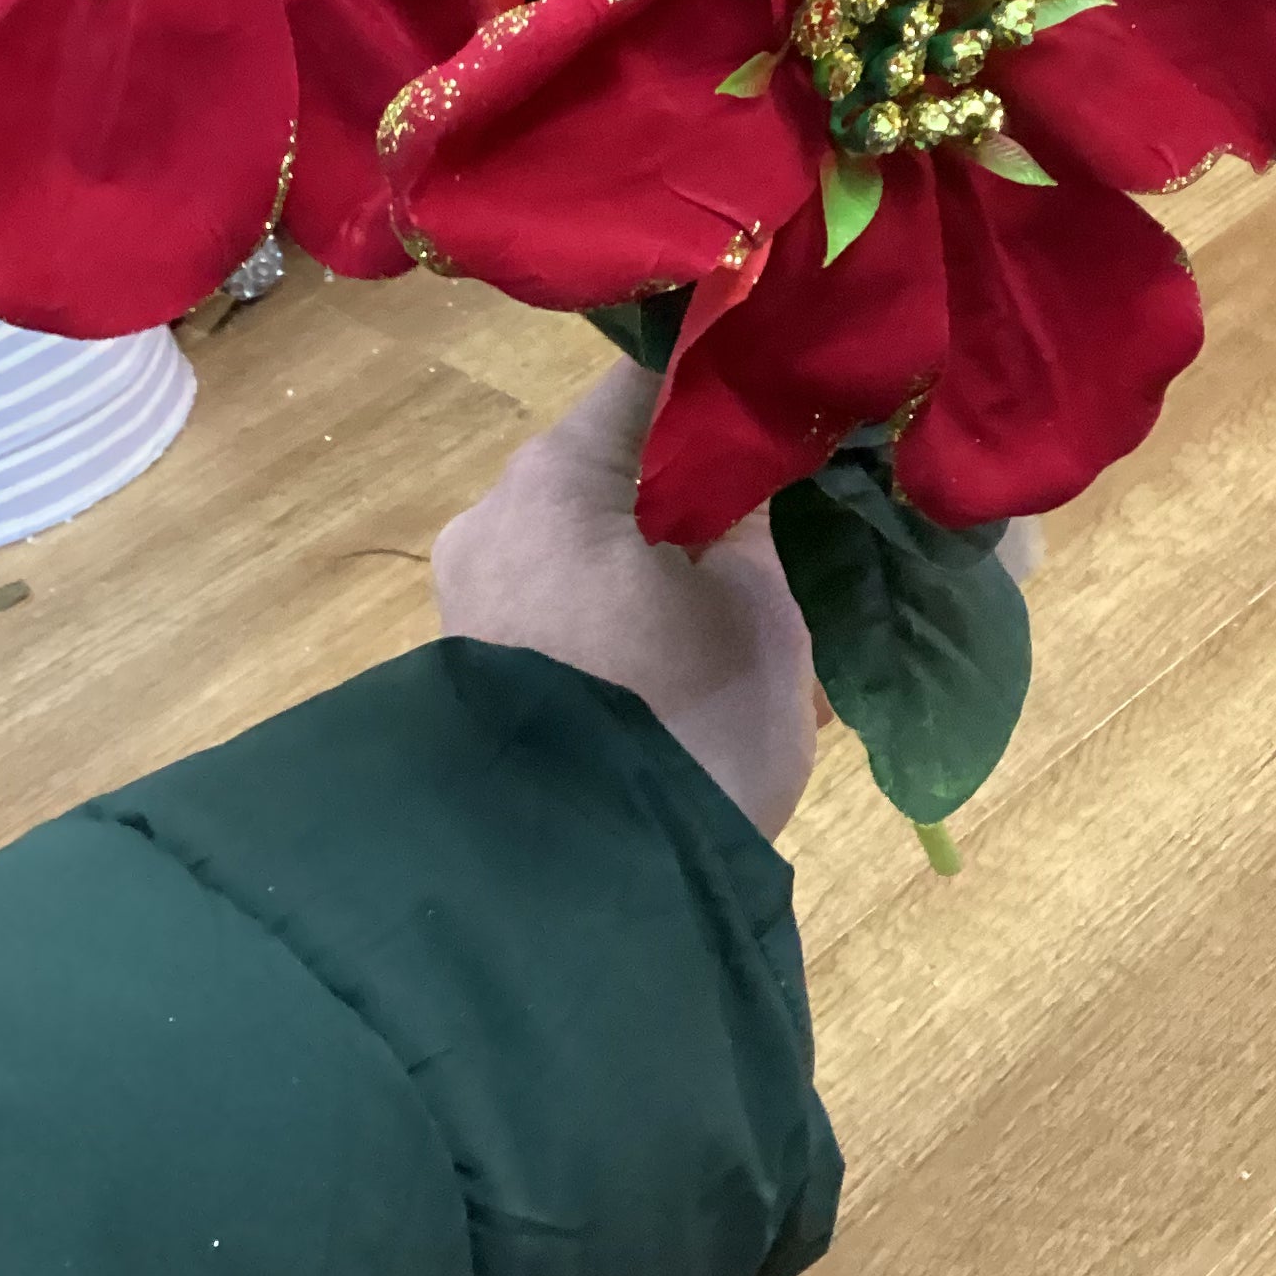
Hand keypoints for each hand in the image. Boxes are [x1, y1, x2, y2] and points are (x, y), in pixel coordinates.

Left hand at [432, 361, 818, 841]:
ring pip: (590, 534)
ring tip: (753, 581)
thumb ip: (759, 511)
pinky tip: (696, 638)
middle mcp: (494, 519)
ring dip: (667, 546)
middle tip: (793, 496)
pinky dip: (628, 603)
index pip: (650, 378)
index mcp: (554, 478)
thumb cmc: (687, 729)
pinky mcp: (476, 666)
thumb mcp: (758, 610)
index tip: (801, 384)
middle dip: (701, 477)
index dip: (732, 375)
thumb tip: (765, 457)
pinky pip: (564, 601)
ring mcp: (474, 596)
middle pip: (615, 460)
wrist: (585, 900)